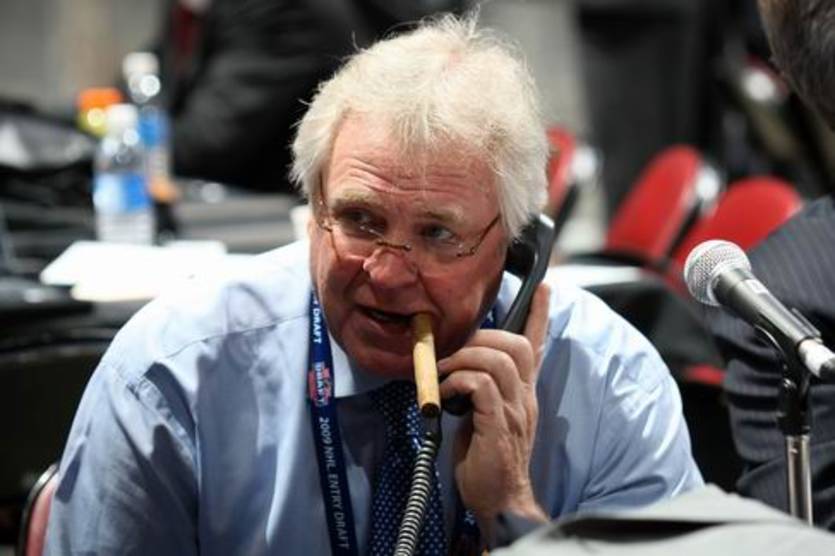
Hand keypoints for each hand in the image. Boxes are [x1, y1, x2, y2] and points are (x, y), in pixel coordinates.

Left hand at [437, 283, 550, 533]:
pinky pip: (481, 386)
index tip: (543, 288)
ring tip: (442, 374)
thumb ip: (479, 391)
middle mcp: (525, 398)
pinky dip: (457, 382)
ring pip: (498, 360)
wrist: (498, 501)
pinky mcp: (499, 425)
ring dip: (462, 359)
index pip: (536, 347)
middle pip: (517, 345)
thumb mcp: (484, 417)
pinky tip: (443, 396)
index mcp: (523, 394)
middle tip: (452, 353)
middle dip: (481, 338)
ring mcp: (515, 411)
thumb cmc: (486, 461)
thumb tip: (455, 369)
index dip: (539, 316)